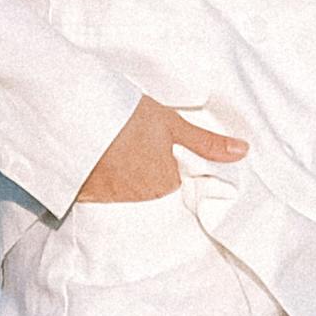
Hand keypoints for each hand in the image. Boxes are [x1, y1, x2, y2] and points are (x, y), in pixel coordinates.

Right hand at [75, 94, 249, 204]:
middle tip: (136, 145)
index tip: (160, 150)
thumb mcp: (170, 123)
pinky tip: (98, 162)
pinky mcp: (85, 197)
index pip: (177, 183)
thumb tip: (243, 152)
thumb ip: (206, 142)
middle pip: (153, 190)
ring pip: (128, 192)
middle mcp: (140, 199)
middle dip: (148, 171)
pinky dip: (102, 181)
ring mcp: (111, 200)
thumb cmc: (125, 117)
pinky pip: (102, 195)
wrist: (72, 116)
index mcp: (165, 182)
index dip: (171, 165)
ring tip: (116, 150)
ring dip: (126, 176)